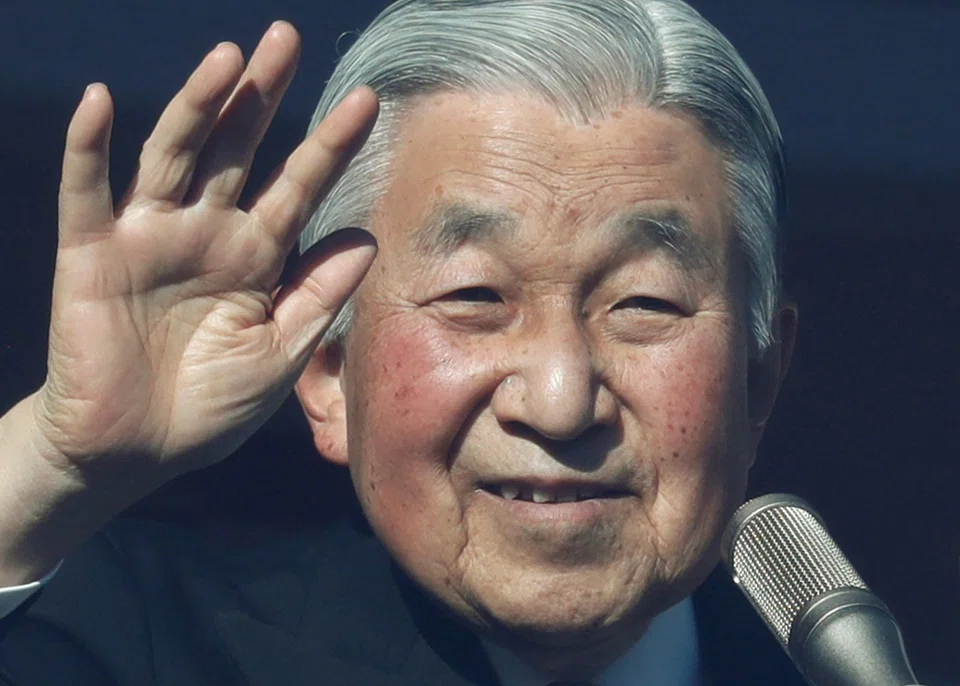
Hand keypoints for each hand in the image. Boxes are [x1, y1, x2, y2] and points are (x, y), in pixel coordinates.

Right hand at [29, 22, 377, 491]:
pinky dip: (87, 149)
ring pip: (173, 156)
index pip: (299, 187)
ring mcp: (148, 238)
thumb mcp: (281, 354)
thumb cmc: (211, 407)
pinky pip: (85, 194)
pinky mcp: (90, 255)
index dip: (329, 146)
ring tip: (227, 59)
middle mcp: (206, 234)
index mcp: (256, 257)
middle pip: (237, 150)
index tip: (368, 101)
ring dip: (195, 105)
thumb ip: (318, 296)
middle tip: (283, 37)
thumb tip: (367, 237)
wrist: (135, 452)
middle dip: (260, 96)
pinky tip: (96, 102)